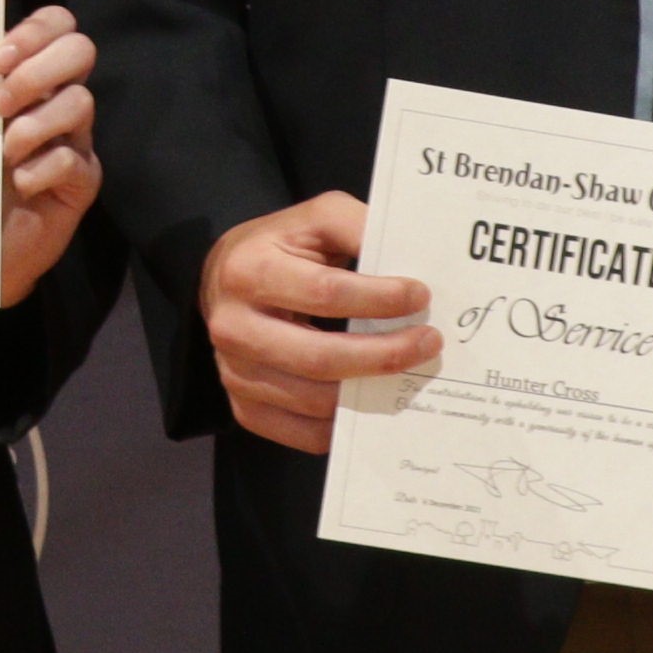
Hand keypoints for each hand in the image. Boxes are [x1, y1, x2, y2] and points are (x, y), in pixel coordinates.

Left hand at [0, 9, 102, 307]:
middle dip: (38, 70)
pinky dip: (43, 168)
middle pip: (80, 50)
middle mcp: (59, 99)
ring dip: (35, 123)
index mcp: (32, 76)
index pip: (57, 25)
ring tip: (4, 151)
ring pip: (80, 102)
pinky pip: (73, 160)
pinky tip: (20, 182)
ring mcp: (75, 139)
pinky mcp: (83, 181)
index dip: (35, 31)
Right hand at [200, 194, 434, 455]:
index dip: (378, 299)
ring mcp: (234, 373)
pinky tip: (372, 401)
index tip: (420, 297)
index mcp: (248, 271)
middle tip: (428, 343)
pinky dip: (345, 424)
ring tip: (408, 371)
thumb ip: (356, 227)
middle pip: (319, 358)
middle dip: (384, 355)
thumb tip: (407, 261)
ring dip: (370, 392)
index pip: (325, 293)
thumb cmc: (281, 247)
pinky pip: (302, 433)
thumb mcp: (316, 218)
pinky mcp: (243, 407)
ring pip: (314, 401)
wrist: (224, 280)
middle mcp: (233, 327)